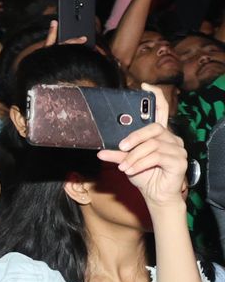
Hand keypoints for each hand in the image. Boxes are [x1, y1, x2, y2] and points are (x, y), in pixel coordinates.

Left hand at [97, 88, 185, 210]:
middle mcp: (171, 138)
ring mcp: (178, 149)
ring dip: (134, 156)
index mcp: (159, 134)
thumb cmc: (143, 175)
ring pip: (152, 144)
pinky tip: (131, 170)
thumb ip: (116, 154)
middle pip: (154, 128)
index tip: (145, 86)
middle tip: (121, 147)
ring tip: (124, 166)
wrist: (156, 195)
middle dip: (134, 137)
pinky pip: (157, 157)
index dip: (155, 97)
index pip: (161, 110)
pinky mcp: (180, 161)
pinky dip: (140, 163)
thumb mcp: (126, 162)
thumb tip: (100, 150)